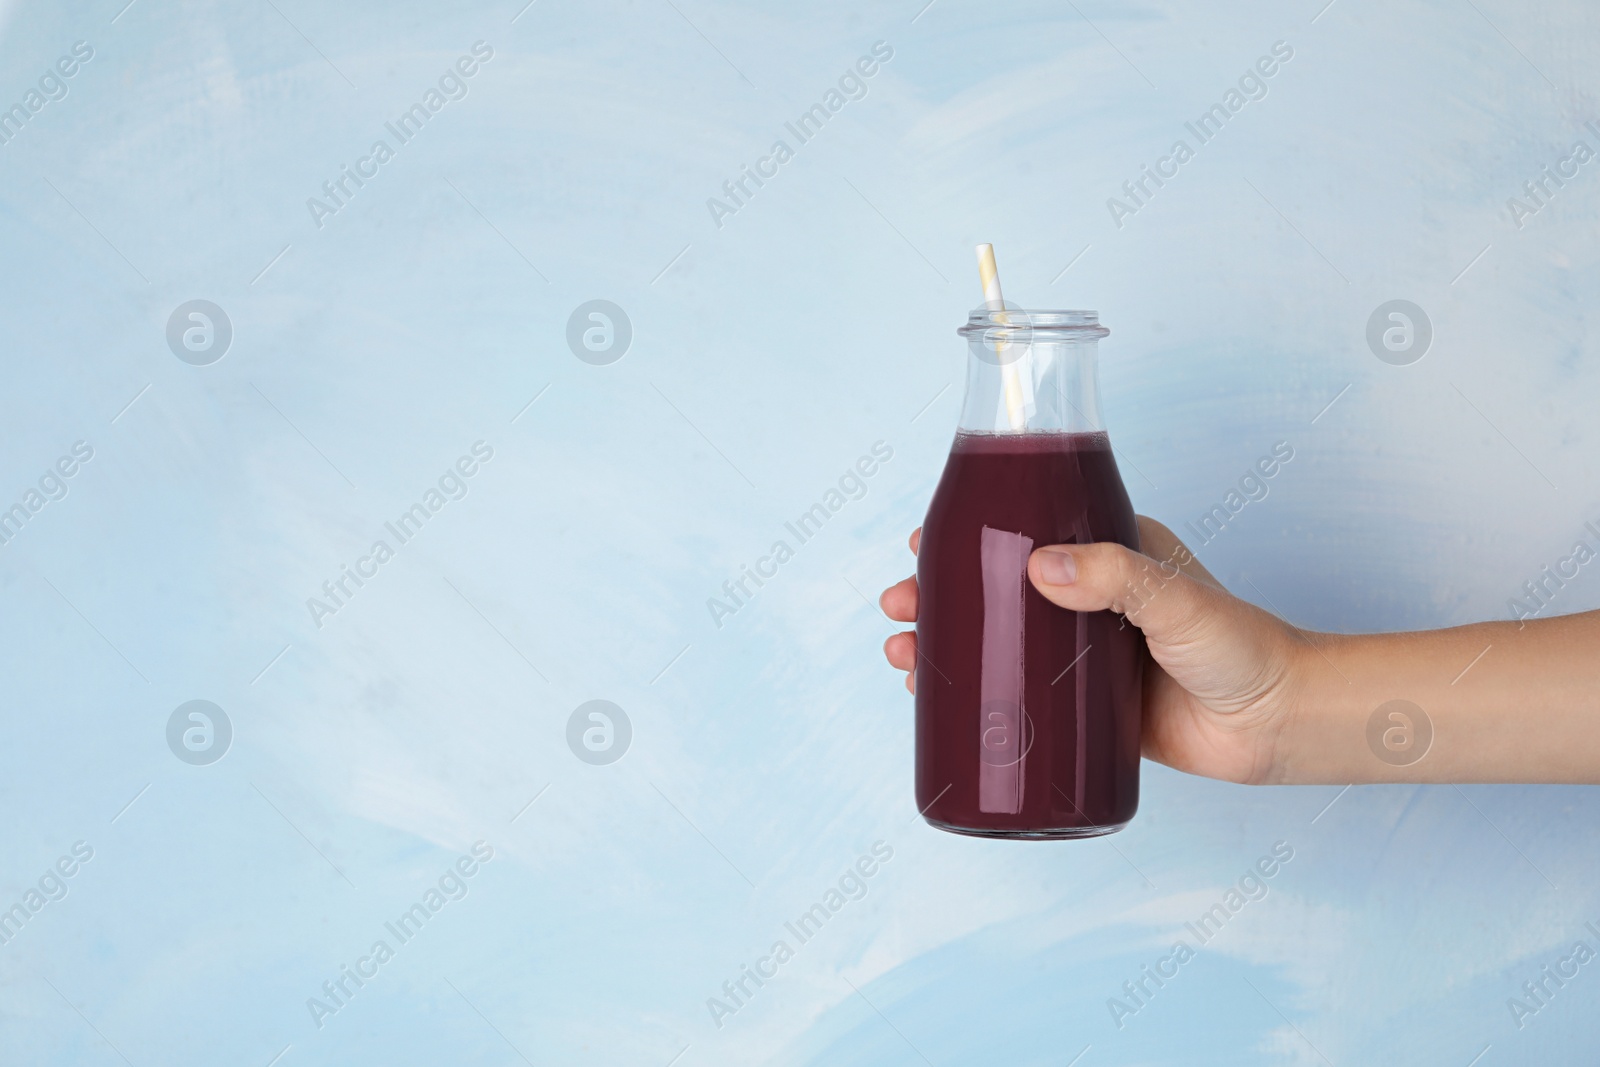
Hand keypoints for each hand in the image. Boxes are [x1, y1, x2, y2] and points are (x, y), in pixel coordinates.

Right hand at [880, 517, 1310, 784]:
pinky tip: (940, 702)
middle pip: (994, 588)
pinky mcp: (1085, 706)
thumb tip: (1037, 566)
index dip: (967, 534)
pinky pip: (1019, 696)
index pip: (1022, 530)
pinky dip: (976, 694)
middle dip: (940, 595)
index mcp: (1107, 553)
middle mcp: (1088, 598)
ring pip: (998, 642)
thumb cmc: (1243, 646)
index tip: (922, 541)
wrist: (1279, 724)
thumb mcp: (1176, 598)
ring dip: (946, 645)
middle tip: (901, 607)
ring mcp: (1082, 653)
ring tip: (905, 658)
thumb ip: (1115, 577)